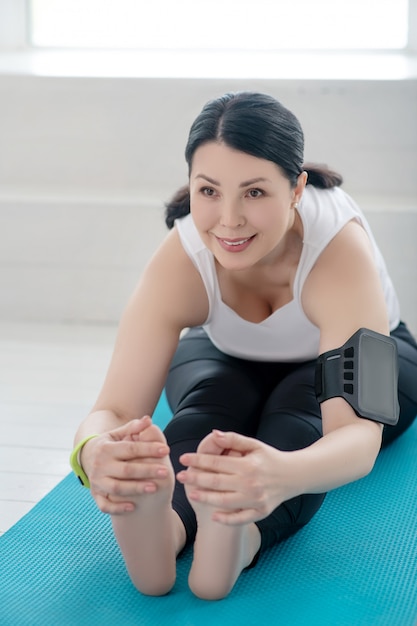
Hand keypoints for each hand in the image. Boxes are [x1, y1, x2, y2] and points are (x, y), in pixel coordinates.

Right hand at [81, 417, 172, 514]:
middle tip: (165, 472)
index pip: (130, 449)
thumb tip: (148, 419)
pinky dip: (117, 508)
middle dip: (146, 470)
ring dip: (136, 488)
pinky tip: (133, 507)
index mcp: (106, 448)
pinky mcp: (95, 495)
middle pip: (126, 470)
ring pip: (117, 488)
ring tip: (154, 487)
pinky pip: (105, 505)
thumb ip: (132, 428)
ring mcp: (97, 481)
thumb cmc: (109, 445)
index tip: (166, 450)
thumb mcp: (116, 434)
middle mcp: (100, 465)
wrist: (86, 457)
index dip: (148, 449)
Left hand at [177, 430, 297, 524]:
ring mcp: (256, 500)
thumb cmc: (269, 458)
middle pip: (217, 482)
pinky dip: (227, 519)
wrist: (294, 475)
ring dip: (206, 498)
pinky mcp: (261, 512)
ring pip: (225, 502)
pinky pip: (241, 519)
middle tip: (180, 476)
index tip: (183, 458)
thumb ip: (233, 439)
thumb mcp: (254, 445)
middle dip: (196, 478)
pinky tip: (214, 516)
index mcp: (247, 464)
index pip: (217, 462)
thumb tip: (213, 434)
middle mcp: (251, 483)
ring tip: (191, 493)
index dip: (198, 460)